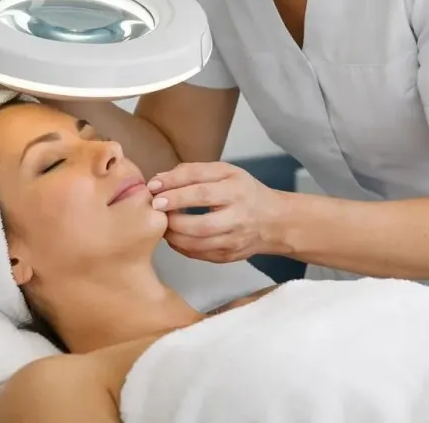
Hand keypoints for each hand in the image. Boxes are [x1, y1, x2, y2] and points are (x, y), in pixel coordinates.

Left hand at [147, 162, 285, 262]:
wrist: (274, 221)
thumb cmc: (245, 191)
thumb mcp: (226, 172)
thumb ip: (193, 172)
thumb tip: (159, 181)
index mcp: (237, 190)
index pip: (202, 191)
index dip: (175, 192)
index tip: (154, 190)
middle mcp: (238, 217)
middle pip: (201, 223)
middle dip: (172, 217)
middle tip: (154, 209)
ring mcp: (234, 240)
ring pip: (198, 243)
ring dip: (172, 234)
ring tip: (161, 223)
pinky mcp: (228, 256)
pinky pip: (198, 254)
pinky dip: (180, 245)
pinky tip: (173, 235)